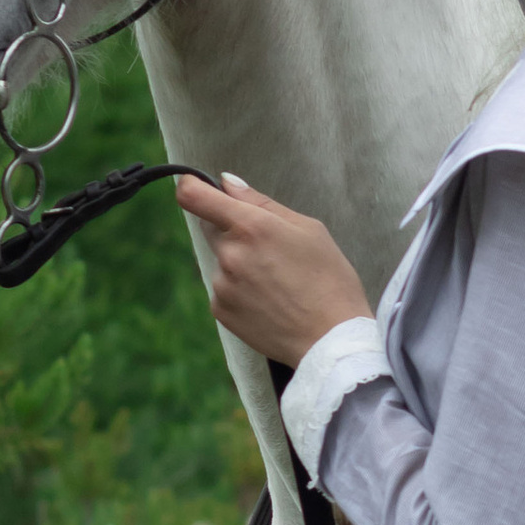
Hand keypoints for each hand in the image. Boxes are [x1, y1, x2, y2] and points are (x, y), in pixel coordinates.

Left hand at [177, 172, 372, 367]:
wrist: (333, 340)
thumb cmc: (330, 281)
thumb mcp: (309, 230)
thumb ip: (263, 203)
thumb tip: (228, 183)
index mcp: (251, 226)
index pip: (194, 196)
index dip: (191, 186)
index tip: (197, 187)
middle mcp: (230, 253)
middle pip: (212, 227)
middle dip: (234, 230)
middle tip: (270, 251)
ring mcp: (222, 284)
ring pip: (222, 260)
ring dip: (241, 264)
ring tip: (279, 285)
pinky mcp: (221, 310)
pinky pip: (224, 289)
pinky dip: (242, 291)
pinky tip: (271, 302)